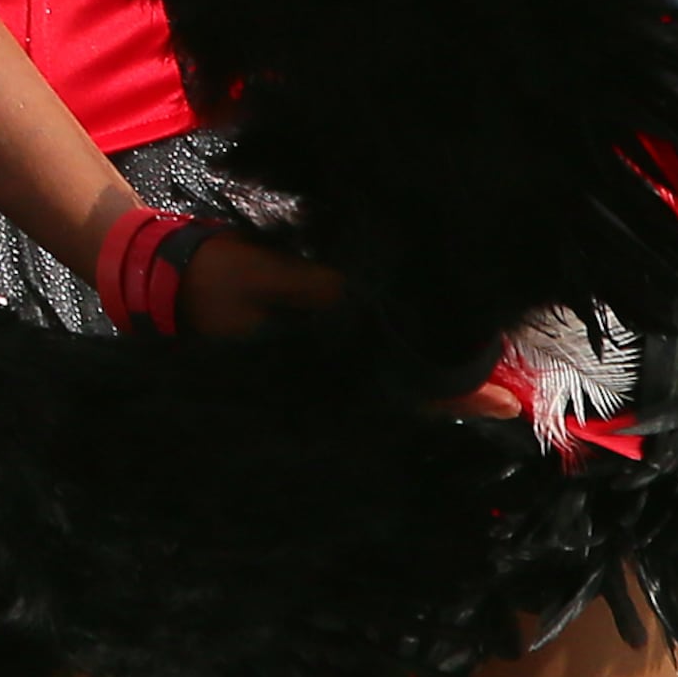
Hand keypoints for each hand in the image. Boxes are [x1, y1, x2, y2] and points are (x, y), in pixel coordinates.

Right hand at [175, 232, 528, 419]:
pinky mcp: (307, 360)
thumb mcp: (265, 275)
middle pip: (399, 401)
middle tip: (518, 398)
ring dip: (432, 386)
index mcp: (310, 372)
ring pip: (384, 391)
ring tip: (492, 383)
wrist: (159, 277)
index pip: (395, 391)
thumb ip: (322, 290)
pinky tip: (429, 360)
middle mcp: (317, 385)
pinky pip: (364, 374)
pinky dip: (400, 368)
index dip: (453, 394)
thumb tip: (385, 304)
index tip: (506, 400)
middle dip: (455, 397)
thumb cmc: (211, 275)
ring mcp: (313, 375)